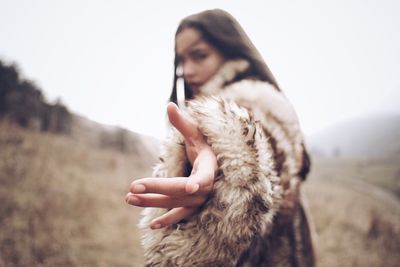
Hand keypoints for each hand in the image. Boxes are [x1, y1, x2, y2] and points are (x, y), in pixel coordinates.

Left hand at [126, 102, 217, 228]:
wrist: (216, 166)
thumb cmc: (204, 146)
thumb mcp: (196, 133)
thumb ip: (182, 122)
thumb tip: (169, 104)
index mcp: (209, 166)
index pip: (203, 175)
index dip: (197, 181)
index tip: (190, 187)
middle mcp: (205, 186)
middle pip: (180, 190)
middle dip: (157, 189)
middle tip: (133, 187)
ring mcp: (199, 199)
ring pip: (175, 203)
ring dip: (152, 202)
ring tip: (129, 198)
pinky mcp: (193, 206)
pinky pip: (180, 215)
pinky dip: (167, 220)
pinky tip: (151, 226)